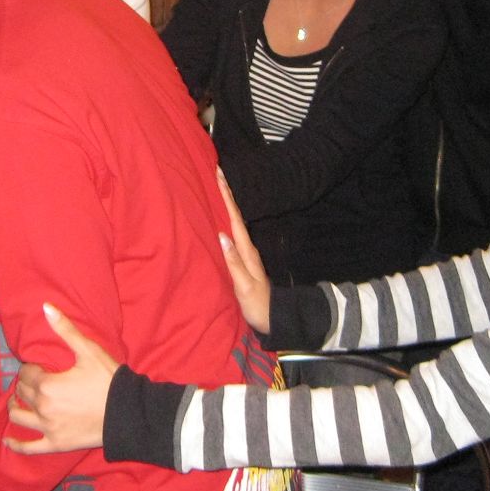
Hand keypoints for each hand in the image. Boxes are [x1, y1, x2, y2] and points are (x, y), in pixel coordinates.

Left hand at [4, 303, 118, 454]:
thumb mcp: (88, 351)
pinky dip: (16, 444)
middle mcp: (43, 407)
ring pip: (18, 416)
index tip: (37, 367)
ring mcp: (47, 427)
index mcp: (47, 384)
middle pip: (22, 392)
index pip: (26, 373)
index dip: (30, 368)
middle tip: (33, 381)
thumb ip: (65, 329)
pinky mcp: (55, 444)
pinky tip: (7, 440)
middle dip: (24, 385)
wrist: (128, 413)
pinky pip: (28, 447)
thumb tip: (45, 306)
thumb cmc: (108, 380)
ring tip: (19, 402)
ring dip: (15, 407)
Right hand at [216, 168, 268, 333]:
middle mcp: (247, 247)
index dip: (227, 197)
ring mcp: (245, 252)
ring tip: (217, 188)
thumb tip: (222, 236)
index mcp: (247, 251)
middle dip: (226, 194)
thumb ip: (233, 262)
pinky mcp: (242, 258)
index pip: (235, 219)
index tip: (220, 177)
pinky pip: (233, 232)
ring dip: (226, 204)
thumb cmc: (257, 304)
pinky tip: (221, 217)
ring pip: (234, 222)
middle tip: (217, 173)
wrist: (272, 317)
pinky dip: (226, 219)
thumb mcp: (244, 285)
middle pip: (235, 215)